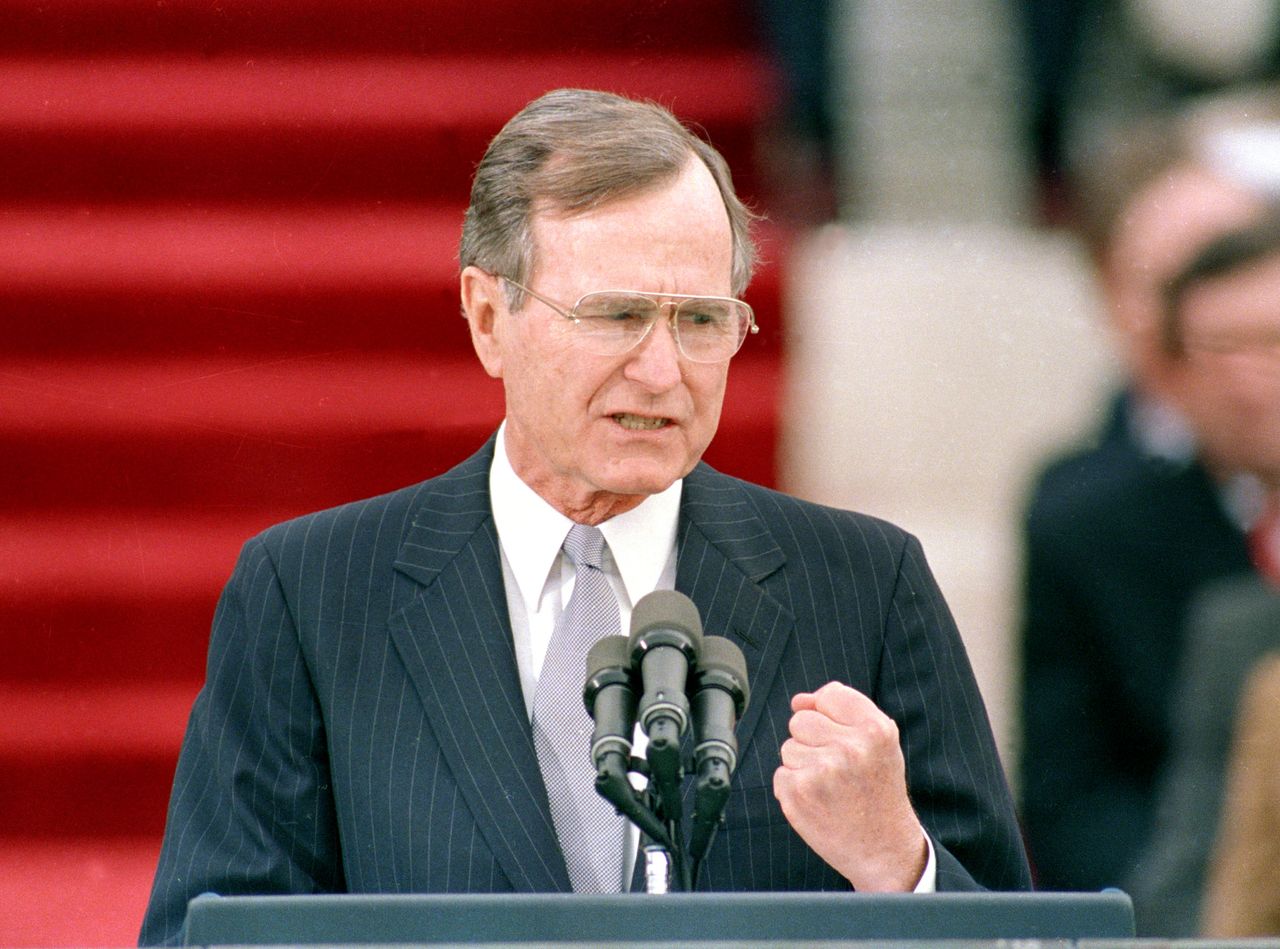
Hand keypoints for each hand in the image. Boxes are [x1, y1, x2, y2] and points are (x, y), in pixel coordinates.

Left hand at [773, 681, 926, 890]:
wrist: (885, 850)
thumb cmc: (878, 791)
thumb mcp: (880, 744)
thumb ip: (844, 711)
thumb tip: (799, 700)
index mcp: (875, 730)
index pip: (829, 695)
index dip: (831, 717)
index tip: (845, 741)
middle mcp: (849, 748)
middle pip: (801, 720)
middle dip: (814, 742)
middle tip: (838, 770)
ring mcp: (821, 771)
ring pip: (789, 747)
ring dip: (804, 766)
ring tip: (831, 788)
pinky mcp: (798, 793)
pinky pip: (781, 774)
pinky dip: (794, 788)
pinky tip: (819, 802)